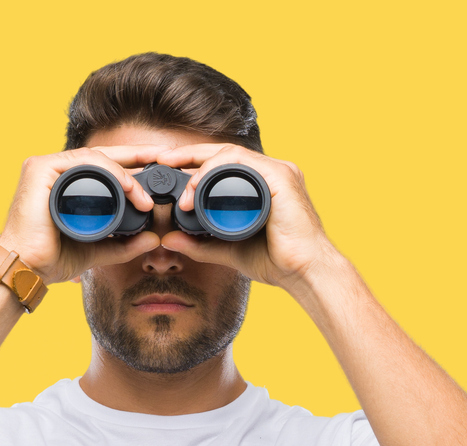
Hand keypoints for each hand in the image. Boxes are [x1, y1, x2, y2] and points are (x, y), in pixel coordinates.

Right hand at [0, 146, 170, 284]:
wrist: (25, 269)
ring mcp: (46, 167)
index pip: (105, 167)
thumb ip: (123, 244)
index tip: (161, 167)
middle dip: (138, 156)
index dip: (134, 164)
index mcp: (65, 182)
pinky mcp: (40, 169)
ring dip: (126, 173)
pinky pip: (83, 162)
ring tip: (145, 197)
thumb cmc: (50, 258)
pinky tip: (127, 186)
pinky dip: (108, 171)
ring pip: (97, 159)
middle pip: (103, 157)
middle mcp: (55, 170)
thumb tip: (154, 239)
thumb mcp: (96, 249)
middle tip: (166, 160)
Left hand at [149, 144, 342, 291]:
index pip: (222, 162)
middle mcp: (271, 171)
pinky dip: (214, 173)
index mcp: (260, 183)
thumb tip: (168, 239)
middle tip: (161, 162)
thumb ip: (199, 244)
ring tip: (179, 191)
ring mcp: (278, 171)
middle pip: (223, 152)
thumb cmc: (276, 260)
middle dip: (188, 154)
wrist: (304, 272)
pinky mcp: (281, 178)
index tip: (165, 168)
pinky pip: (241, 163)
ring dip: (198, 168)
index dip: (192, 161)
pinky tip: (196, 190)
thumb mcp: (228, 249)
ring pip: (229, 155)